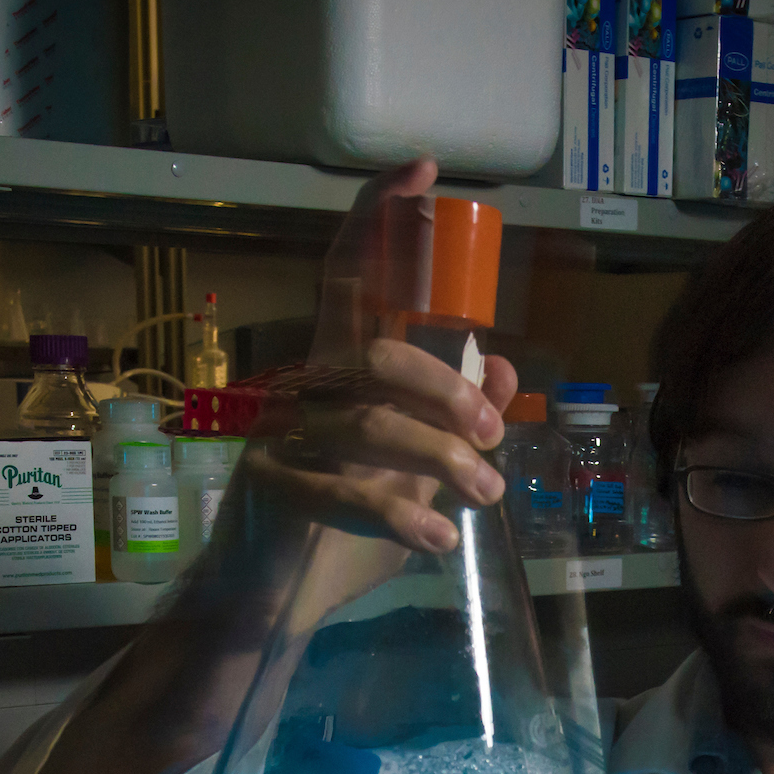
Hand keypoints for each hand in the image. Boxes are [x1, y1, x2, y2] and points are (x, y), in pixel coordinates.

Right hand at [236, 158, 515, 559]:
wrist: (272, 602)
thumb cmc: (342, 531)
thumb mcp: (416, 472)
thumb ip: (456, 420)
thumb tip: (505, 368)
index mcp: (335, 369)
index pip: (351, 278)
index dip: (378, 219)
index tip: (423, 170)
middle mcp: (301, 387)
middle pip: (377, 355)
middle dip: (449, 390)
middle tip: (495, 439)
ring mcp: (278, 436)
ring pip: (367, 424)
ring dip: (441, 458)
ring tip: (486, 495)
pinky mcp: (268, 489)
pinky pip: (342, 491)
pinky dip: (402, 516)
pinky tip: (440, 538)